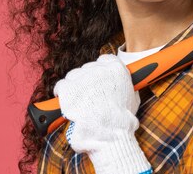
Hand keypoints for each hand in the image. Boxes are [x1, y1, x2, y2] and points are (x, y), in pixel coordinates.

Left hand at [54, 54, 150, 173]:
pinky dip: (61, 93)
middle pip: (87, 68)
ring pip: (73, 75)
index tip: (99, 79)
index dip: (100, 70)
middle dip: (87, 80)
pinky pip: (60, 85)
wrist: (108, 132)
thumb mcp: (132, 98)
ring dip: (74, 86)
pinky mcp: (67, 88)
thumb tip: (123, 88)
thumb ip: (125, 87)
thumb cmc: (121, 121)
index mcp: (115, 68)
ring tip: (77, 101)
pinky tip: (64, 100)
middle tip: (89, 96)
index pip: (104, 60)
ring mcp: (82, 77)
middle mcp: (98, 69)